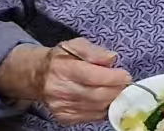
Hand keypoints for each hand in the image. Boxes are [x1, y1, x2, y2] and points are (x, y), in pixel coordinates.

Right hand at [0, 37, 131, 125]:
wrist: (38, 76)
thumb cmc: (61, 58)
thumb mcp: (76, 45)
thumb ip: (94, 51)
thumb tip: (112, 59)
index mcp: (62, 68)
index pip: (91, 76)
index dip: (112, 78)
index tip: (125, 75)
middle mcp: (59, 89)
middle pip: (96, 95)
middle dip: (116, 90)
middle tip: (125, 83)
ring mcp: (61, 106)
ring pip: (95, 108)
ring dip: (111, 100)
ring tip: (116, 90)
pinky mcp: (64, 118)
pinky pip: (91, 117)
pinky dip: (102, 109)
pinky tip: (105, 99)